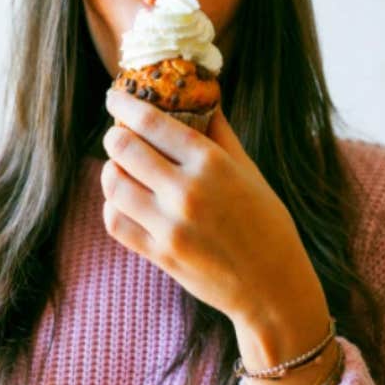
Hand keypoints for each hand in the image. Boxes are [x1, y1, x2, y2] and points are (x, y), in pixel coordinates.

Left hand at [99, 88, 323, 327]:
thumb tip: (200, 96)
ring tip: (120, 167)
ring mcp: (170, 226)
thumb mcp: (249, 171)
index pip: (151, 121)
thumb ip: (220, 133)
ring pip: (113, 183)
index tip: (115, 97)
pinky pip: (114, 221)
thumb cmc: (266, 224)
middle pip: (123, 148)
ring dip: (111, 170)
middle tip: (118, 134)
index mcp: (212, 164)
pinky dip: (112, 206)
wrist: (273, 288)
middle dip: (115, 136)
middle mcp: (187, 192)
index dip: (124, 104)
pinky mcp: (159, 254)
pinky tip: (124, 200)